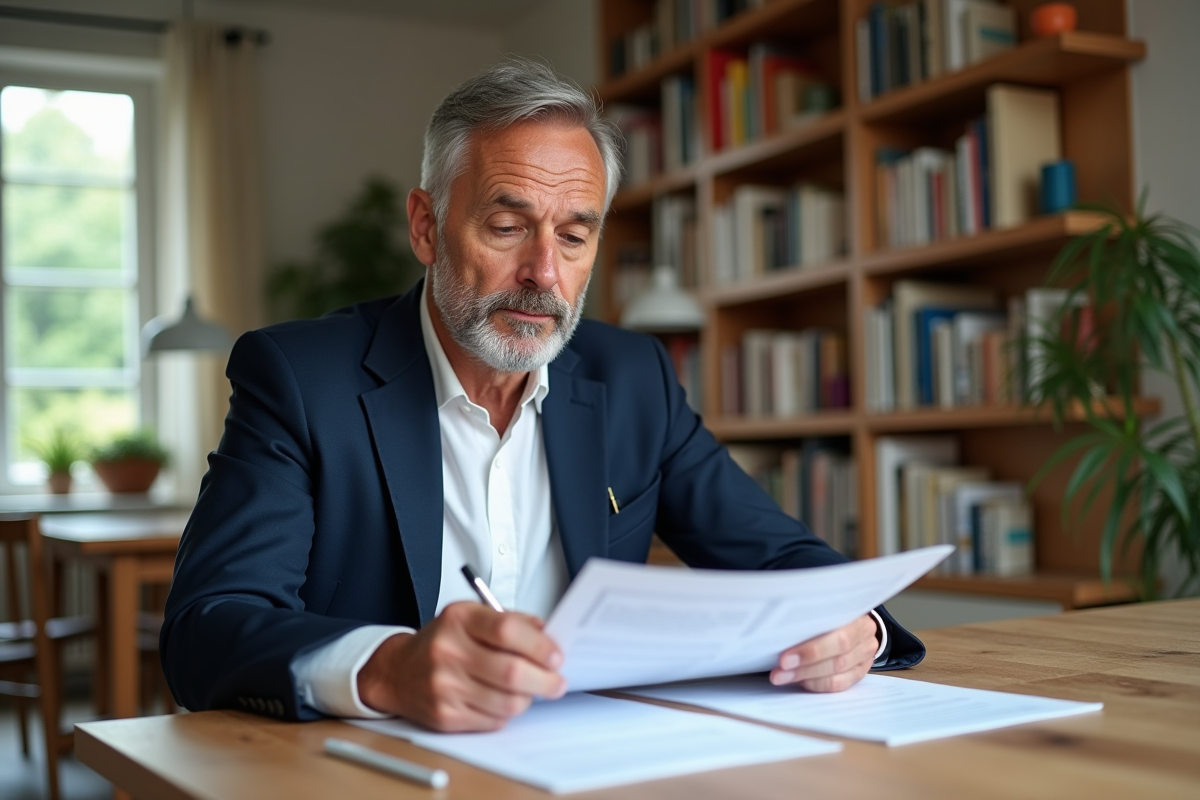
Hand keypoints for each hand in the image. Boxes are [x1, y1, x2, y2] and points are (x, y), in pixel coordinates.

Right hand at [356, 601, 566, 730]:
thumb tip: (549, 637)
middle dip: (544, 680)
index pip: (507, 630)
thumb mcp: (471, 617)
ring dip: (528, 699)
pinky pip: (493, 721)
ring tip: (530, 691)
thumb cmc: (442, 642)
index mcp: (459, 619)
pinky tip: (502, 701)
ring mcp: (444, 686)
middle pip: (511, 671)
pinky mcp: (444, 715)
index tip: (556, 656)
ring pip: (507, 702)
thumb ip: (511, 621)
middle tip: (557, 682)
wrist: (397, 672)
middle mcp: (448, 651)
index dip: (539, 645)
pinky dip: (506, 713)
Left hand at [769, 614, 878, 691]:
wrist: (853, 619)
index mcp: (859, 617)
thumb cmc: (832, 611)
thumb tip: (780, 628)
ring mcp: (864, 658)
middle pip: (837, 659)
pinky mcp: (859, 672)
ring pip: (836, 675)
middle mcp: (865, 638)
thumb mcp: (825, 607)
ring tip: (782, 677)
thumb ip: (810, 614)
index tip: (784, 658)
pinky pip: (839, 685)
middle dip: (804, 666)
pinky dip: (816, 684)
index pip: (839, 639)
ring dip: (805, 677)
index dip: (811, 651)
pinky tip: (799, 681)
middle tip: (780, 670)